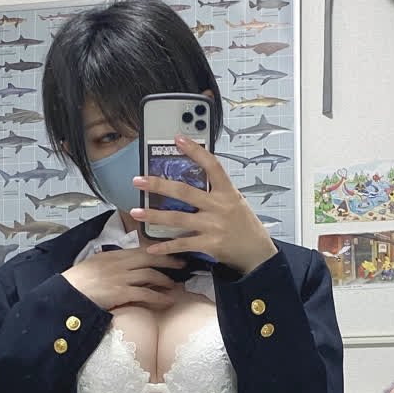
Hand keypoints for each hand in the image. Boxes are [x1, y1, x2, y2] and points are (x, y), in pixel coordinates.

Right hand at [61, 247, 186, 311]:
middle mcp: (119, 263)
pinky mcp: (121, 292)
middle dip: (168, 260)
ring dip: (166, 280)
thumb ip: (111, 262)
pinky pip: (145, 293)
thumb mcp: (94, 264)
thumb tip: (124, 264)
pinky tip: (168, 300)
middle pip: (150, 257)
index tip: (169, 252)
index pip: (140, 249)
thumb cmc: (78, 281)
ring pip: (150, 275)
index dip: (157, 250)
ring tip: (175, 286)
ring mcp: (121, 277)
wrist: (68, 293)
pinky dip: (159, 297)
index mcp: (113, 254)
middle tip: (182, 264)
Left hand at [130, 134, 277, 273]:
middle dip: (158, 185)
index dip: (195, 151)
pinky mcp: (209, 244)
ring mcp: (213, 226)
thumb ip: (217, 191)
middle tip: (139, 181)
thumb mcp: (236, 201)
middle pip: (184, 192)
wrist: (257, 253)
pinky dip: (165, 246)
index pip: (212, 166)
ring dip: (154, 215)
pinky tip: (151, 246)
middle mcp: (219, 207)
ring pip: (177, 218)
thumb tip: (194, 176)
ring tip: (136, 212)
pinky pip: (182, 244)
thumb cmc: (245, 225)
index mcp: (228, 192)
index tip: (178, 139)